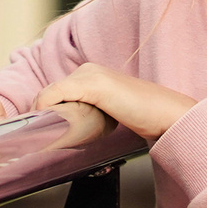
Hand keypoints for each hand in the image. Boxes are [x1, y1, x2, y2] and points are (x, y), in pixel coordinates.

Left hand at [37, 63, 196, 141]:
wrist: (166, 114)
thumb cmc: (143, 117)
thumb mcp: (108, 113)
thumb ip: (91, 115)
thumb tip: (70, 132)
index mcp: (91, 74)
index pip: (55, 92)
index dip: (44, 111)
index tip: (41, 132)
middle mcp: (88, 69)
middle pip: (49, 93)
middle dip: (41, 114)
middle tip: (41, 137)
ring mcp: (90, 75)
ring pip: (49, 94)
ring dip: (42, 114)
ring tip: (45, 136)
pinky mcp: (93, 84)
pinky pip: (56, 94)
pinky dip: (45, 107)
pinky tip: (45, 123)